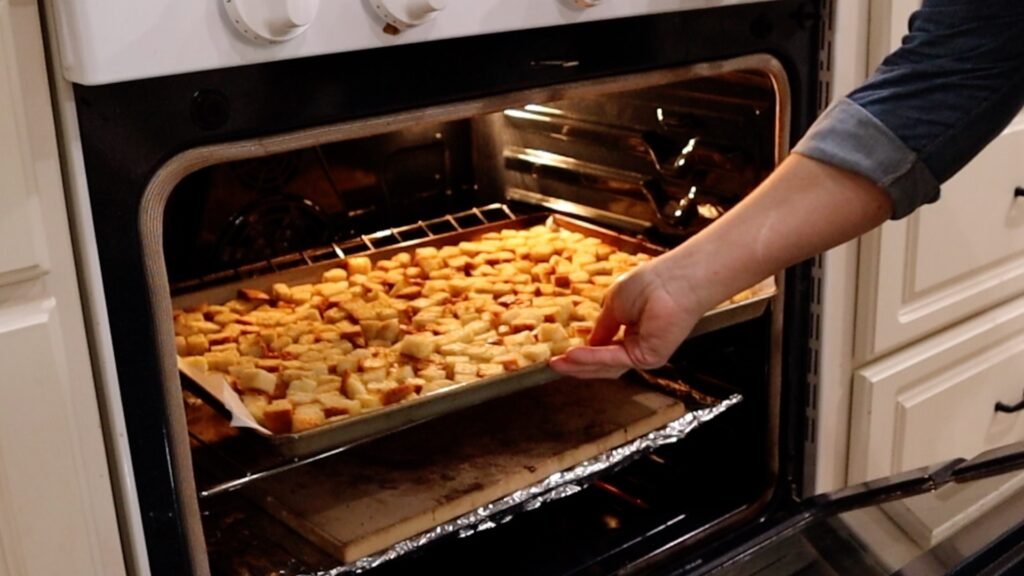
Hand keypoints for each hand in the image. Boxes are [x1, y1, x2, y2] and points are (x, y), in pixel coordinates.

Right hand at [549, 259, 704, 378]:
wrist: (673, 280)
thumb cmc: (650, 284)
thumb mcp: (614, 304)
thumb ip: (602, 327)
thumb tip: (588, 343)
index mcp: (632, 332)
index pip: (603, 350)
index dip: (582, 354)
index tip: (560, 355)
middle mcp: (638, 346)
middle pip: (603, 364)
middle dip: (577, 366)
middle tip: (554, 366)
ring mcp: (644, 354)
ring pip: (607, 365)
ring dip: (580, 365)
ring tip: (559, 364)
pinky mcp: (648, 357)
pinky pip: (613, 359)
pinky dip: (591, 357)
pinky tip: (573, 355)